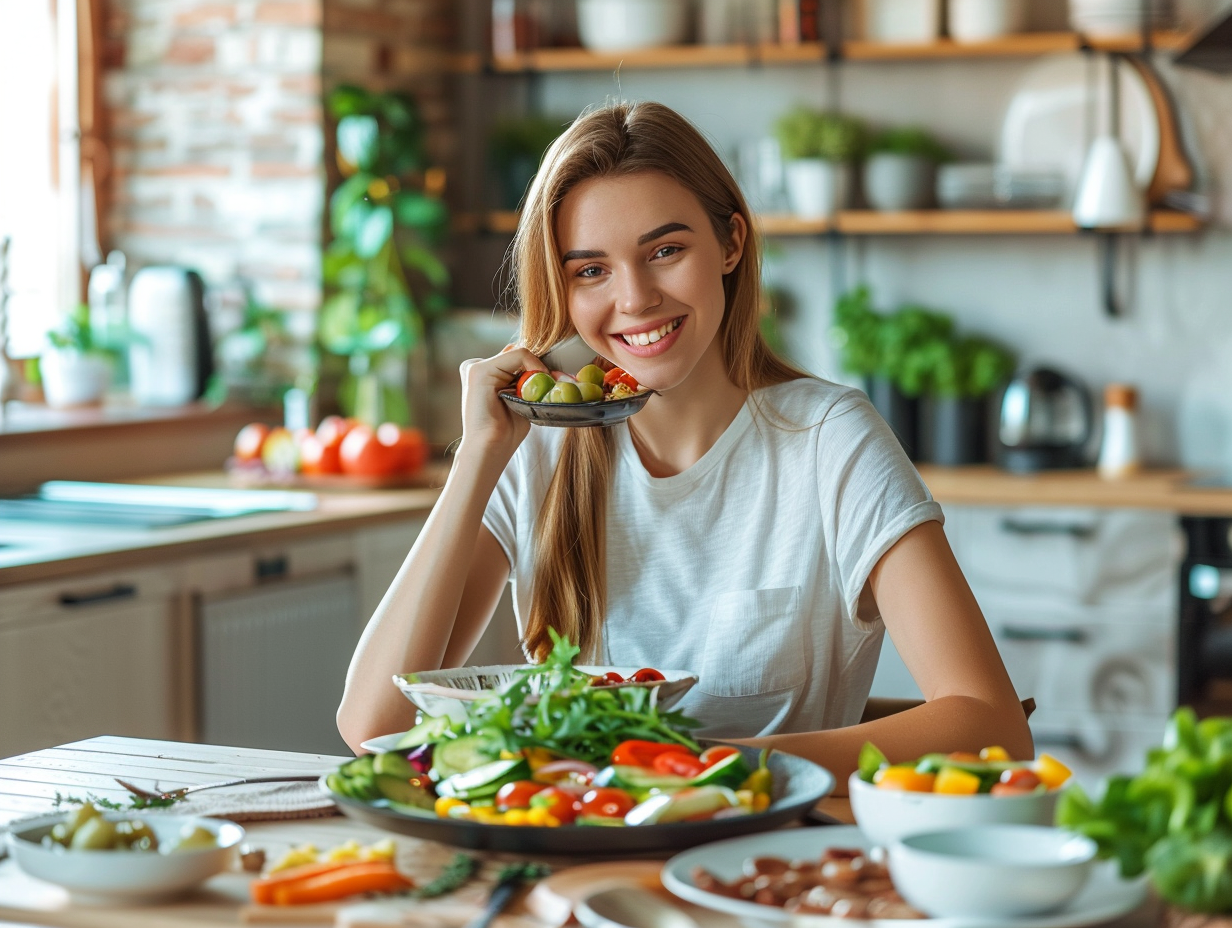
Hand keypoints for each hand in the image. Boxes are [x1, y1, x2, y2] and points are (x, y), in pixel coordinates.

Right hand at [456, 347, 547, 463]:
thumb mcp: (520, 401)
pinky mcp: (479, 369)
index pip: (516, 359)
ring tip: (539, 392)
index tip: (554, 382)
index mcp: (485, 374)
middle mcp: (478, 367)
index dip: (537, 368)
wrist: (491, 447)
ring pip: (520, 352)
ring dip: (537, 369)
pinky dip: (534, 366)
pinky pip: (519, 354)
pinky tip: (535, 385)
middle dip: (538, 367)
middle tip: (554, 382)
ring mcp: (476, 366)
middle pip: (518, 354)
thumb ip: (526, 383)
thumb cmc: (506, 432)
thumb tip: (551, 372)